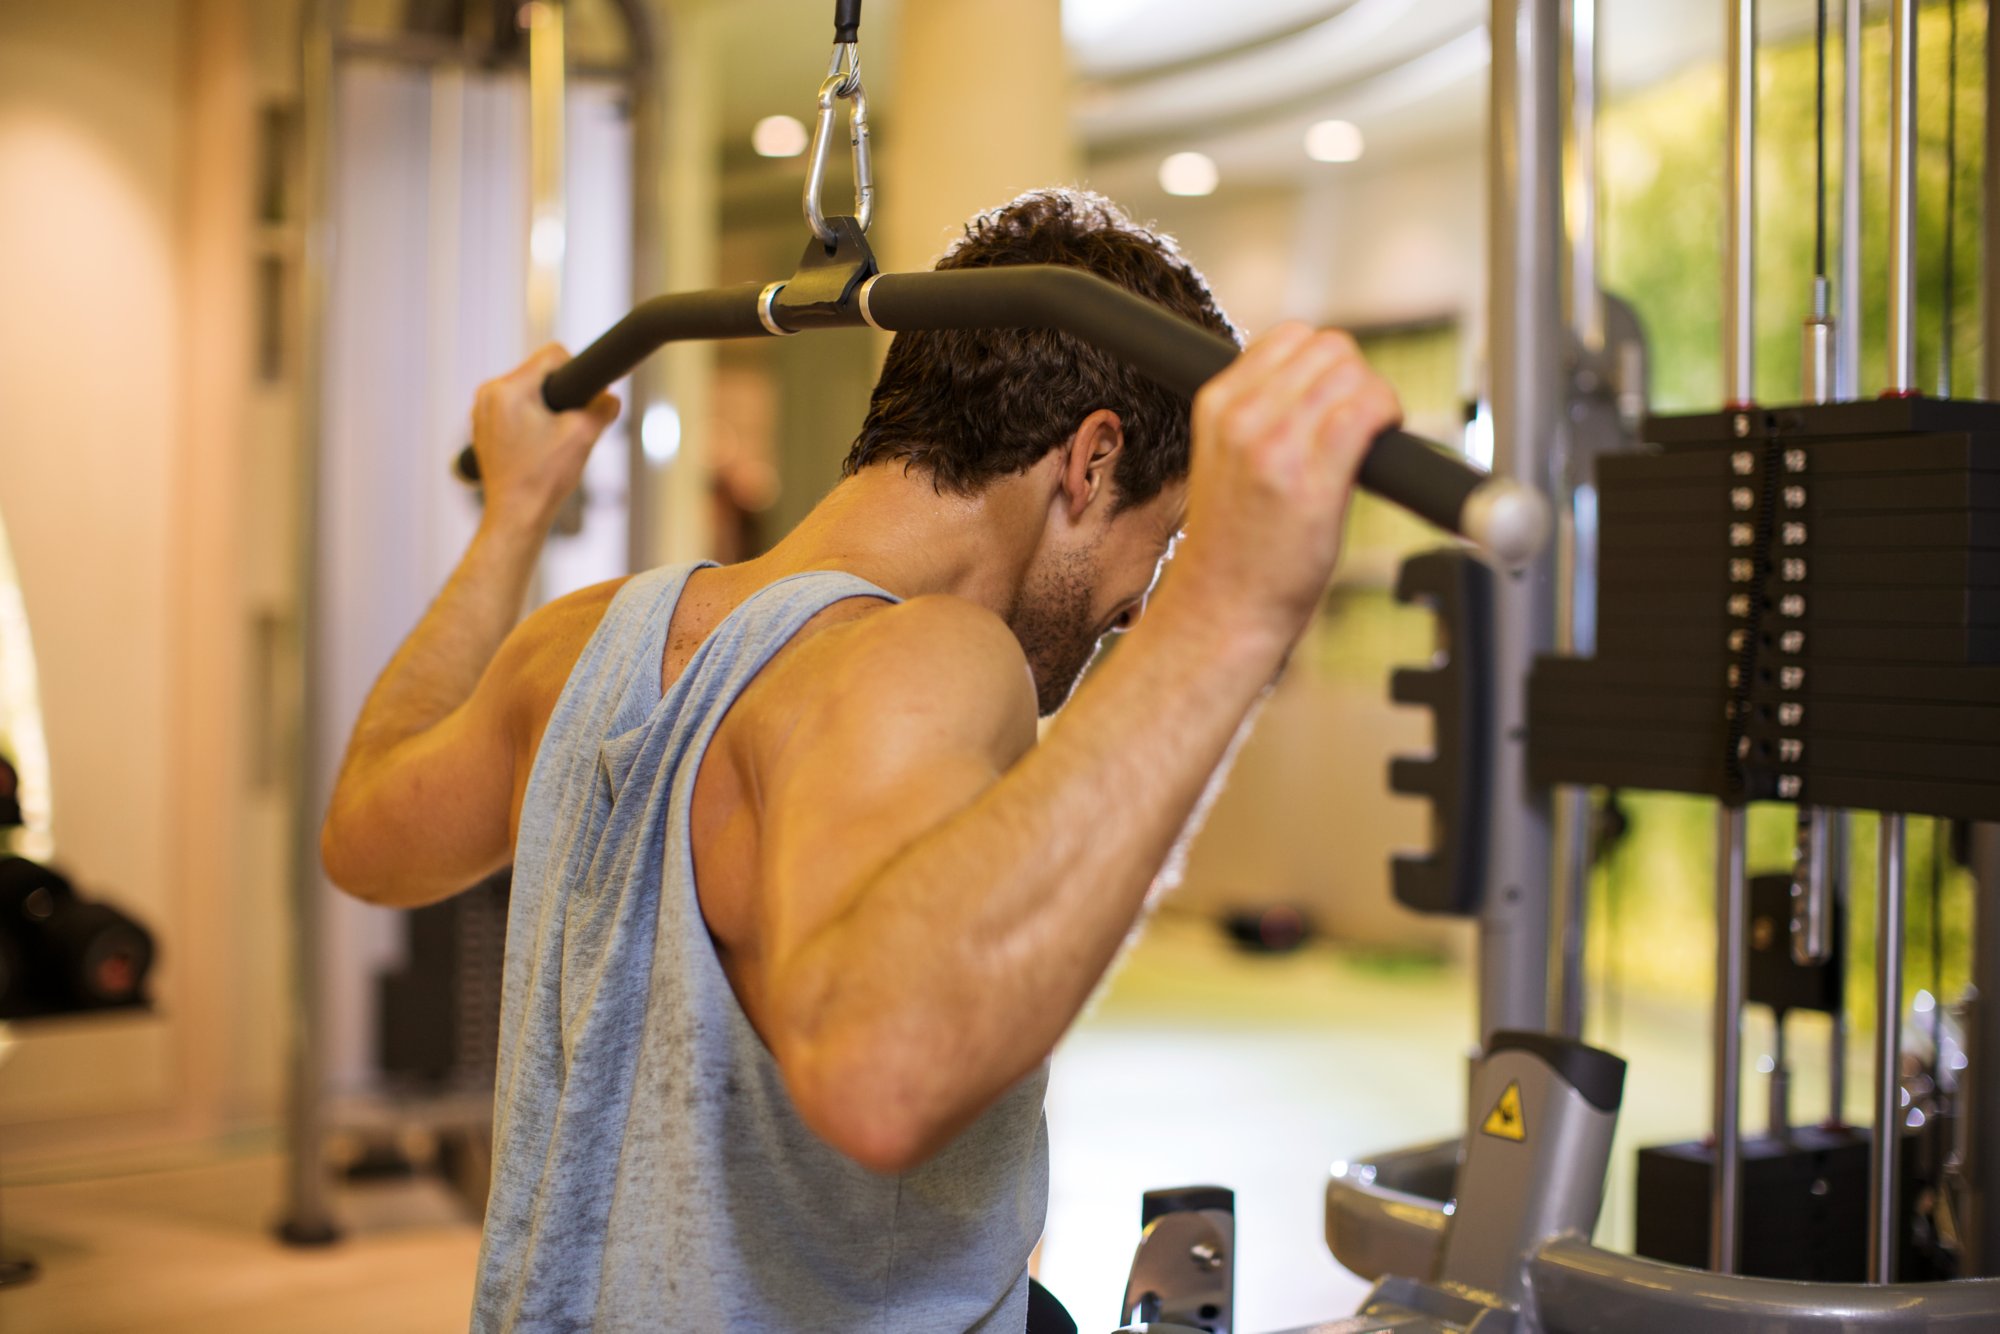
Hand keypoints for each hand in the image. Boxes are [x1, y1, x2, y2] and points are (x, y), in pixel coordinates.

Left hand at [469, 344, 620, 530]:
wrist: (516, 515)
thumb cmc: (544, 478)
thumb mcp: (584, 436)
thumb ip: (603, 406)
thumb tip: (609, 396)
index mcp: (509, 389)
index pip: (552, 355)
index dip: (577, 372)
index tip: (586, 399)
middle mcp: (488, 394)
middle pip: (539, 373)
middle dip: (561, 395)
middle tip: (570, 426)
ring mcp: (481, 411)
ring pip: (527, 392)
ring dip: (546, 408)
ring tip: (553, 440)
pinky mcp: (482, 427)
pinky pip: (514, 409)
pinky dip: (530, 421)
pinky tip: (539, 447)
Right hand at [1165, 323, 1401, 641]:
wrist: (1223, 607)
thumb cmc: (1236, 542)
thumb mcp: (1227, 459)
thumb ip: (1262, 412)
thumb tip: (1324, 379)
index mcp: (1216, 404)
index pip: (1292, 337)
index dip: (1327, 363)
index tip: (1333, 400)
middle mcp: (1242, 417)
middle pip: (1329, 347)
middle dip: (1356, 378)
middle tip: (1357, 424)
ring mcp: (1274, 446)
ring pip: (1350, 372)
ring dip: (1374, 398)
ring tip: (1366, 441)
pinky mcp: (1311, 479)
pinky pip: (1365, 410)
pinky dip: (1386, 416)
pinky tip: (1379, 447)